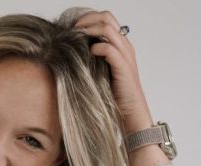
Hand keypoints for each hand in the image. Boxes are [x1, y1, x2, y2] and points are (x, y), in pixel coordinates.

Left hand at [73, 10, 152, 130]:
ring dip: (89, 30)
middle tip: (72, 29)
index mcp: (120, 45)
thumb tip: (71, 53)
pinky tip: (88, 53)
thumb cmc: (114, 96)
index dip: (88, 18)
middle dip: (87, 20)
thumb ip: (92, 60)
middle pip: (107, 18)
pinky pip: (109, 48)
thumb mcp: (100, 73)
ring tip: (76, 37)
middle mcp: (124, 46)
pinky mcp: (123, 66)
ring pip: (108, 29)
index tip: (72, 27)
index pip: (106, 18)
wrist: (130, 112)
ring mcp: (125, 55)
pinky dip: (96, 47)